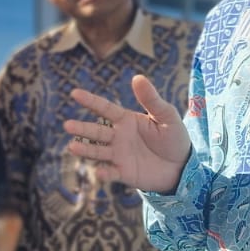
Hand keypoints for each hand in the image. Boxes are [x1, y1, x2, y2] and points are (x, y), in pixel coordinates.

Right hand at [63, 74, 189, 194]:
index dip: (90, 101)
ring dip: (86, 150)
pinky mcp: (124, 173)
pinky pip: (112, 173)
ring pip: (98, 151)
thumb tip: (137, 77)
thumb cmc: (174, 138)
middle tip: (67, 125)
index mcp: (126, 120)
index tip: (74, 93)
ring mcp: (119, 155)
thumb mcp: (167, 115)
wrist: (182, 166)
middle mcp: (117, 137)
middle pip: (96, 131)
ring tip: (72, 147)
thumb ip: (151, 99)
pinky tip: (99, 172)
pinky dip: (105, 173)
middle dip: (82, 129)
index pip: (105, 109)